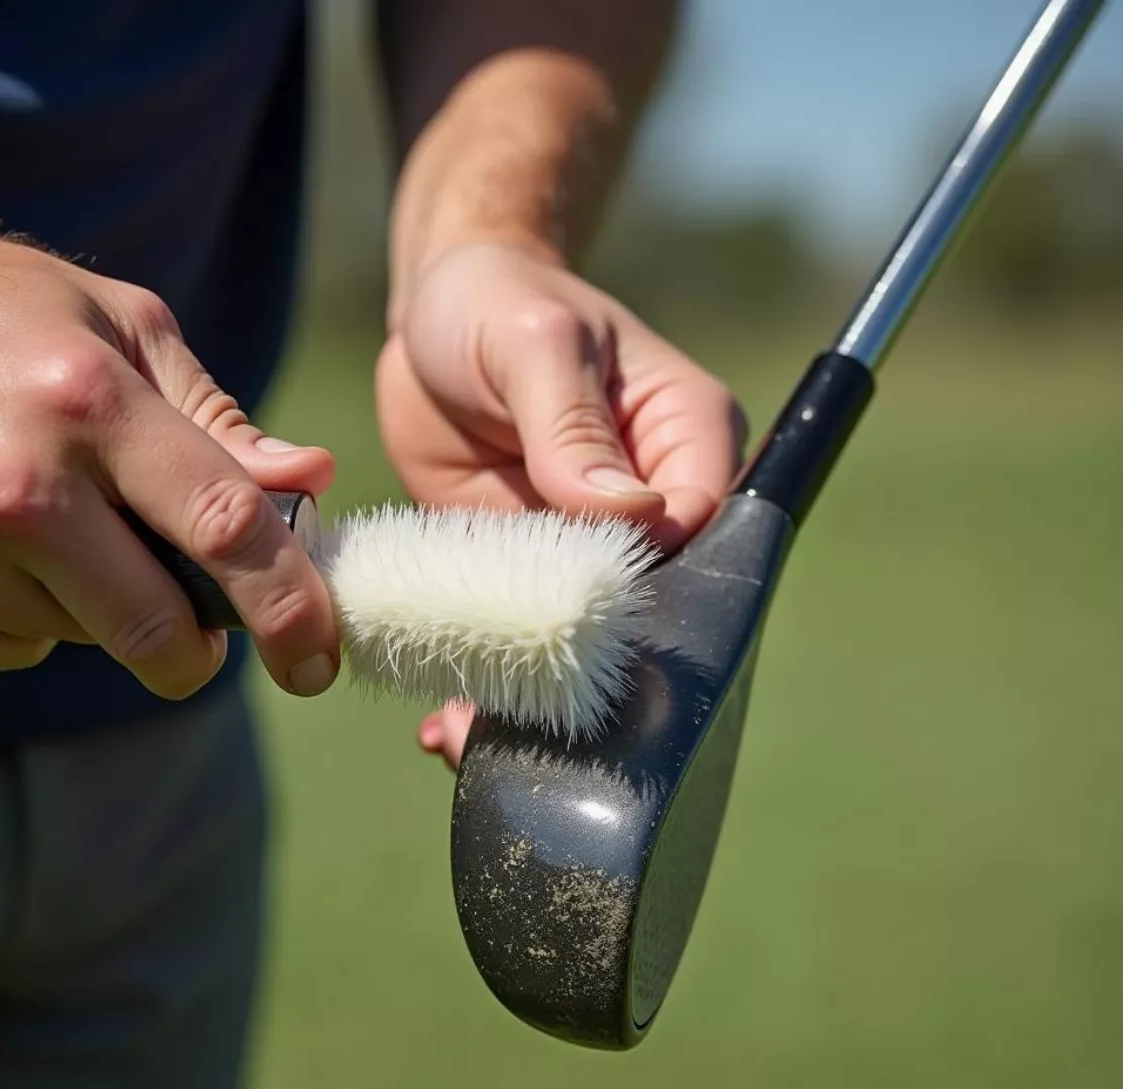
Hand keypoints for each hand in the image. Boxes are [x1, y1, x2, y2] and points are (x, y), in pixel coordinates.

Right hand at [0, 223, 339, 697]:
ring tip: (66, 521)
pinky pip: (16, 646)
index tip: (317, 660)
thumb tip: (311, 480)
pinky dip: (35, 612)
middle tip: (206, 619)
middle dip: (200, 648)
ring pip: (87, 640)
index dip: (291, 607)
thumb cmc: (5, 320)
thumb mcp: (122, 330)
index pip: (224, 529)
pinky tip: (1, 541)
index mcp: (88, 403)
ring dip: (106, 607)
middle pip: (158, 629)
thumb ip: (219, 419)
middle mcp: (15, 488)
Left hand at [376, 243, 747, 767]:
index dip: (653, 587)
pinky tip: (446, 719)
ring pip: (579, 635)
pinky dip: (487, 679)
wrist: (436, 319)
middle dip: (596, 669)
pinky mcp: (525, 567)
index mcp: (687, 440)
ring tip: (471, 739)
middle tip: (533, 726)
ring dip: (532, 695)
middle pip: (648, 605)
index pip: (700, 532)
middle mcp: (650, 503)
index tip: (590, 635)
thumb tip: (626, 516)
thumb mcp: (533, 342)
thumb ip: (571, 424)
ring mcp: (585, 545)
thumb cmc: (499, 302)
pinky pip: (518, 632)